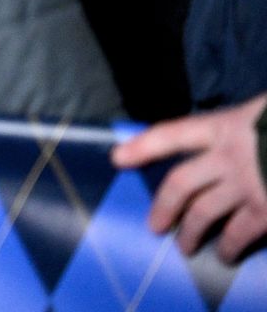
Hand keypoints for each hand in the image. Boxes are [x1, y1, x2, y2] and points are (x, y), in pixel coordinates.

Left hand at [113, 93, 266, 262]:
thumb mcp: (261, 115)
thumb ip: (242, 131)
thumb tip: (222, 145)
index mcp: (224, 125)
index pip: (172, 134)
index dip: (143, 145)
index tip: (118, 157)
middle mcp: (226, 155)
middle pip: (180, 182)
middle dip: (164, 205)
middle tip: (155, 225)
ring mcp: (245, 184)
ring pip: (203, 213)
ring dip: (190, 232)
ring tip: (185, 246)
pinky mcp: (265, 209)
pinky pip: (239, 233)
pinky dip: (229, 246)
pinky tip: (225, 254)